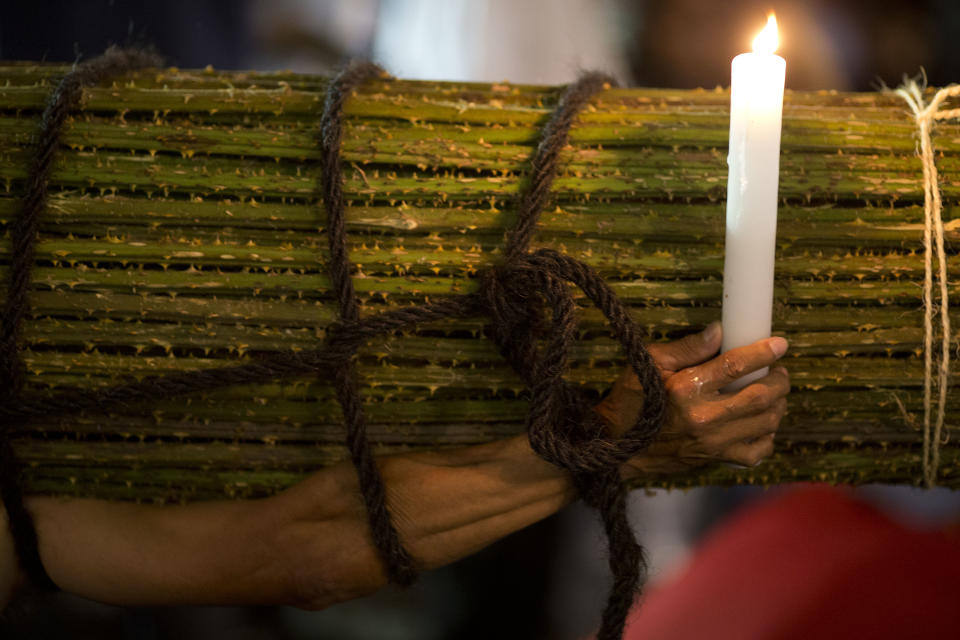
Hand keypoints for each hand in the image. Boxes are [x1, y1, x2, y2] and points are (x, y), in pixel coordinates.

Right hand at [593, 322, 789, 476]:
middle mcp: (703, 417)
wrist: (618, 447)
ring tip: (773, 392)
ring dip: (778, 405)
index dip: (763, 353)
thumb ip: (687, 347)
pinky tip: (762, 423)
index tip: (780, 344)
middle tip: (778, 370)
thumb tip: (719, 331)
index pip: (735, 366)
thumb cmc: (632, 400)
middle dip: (778, 380)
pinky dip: (768, 436)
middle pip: (760, 396)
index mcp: (685, 388)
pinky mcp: (715, 460)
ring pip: (765, 423)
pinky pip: (756, 452)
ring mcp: (712, 442)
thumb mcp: (649, 364)